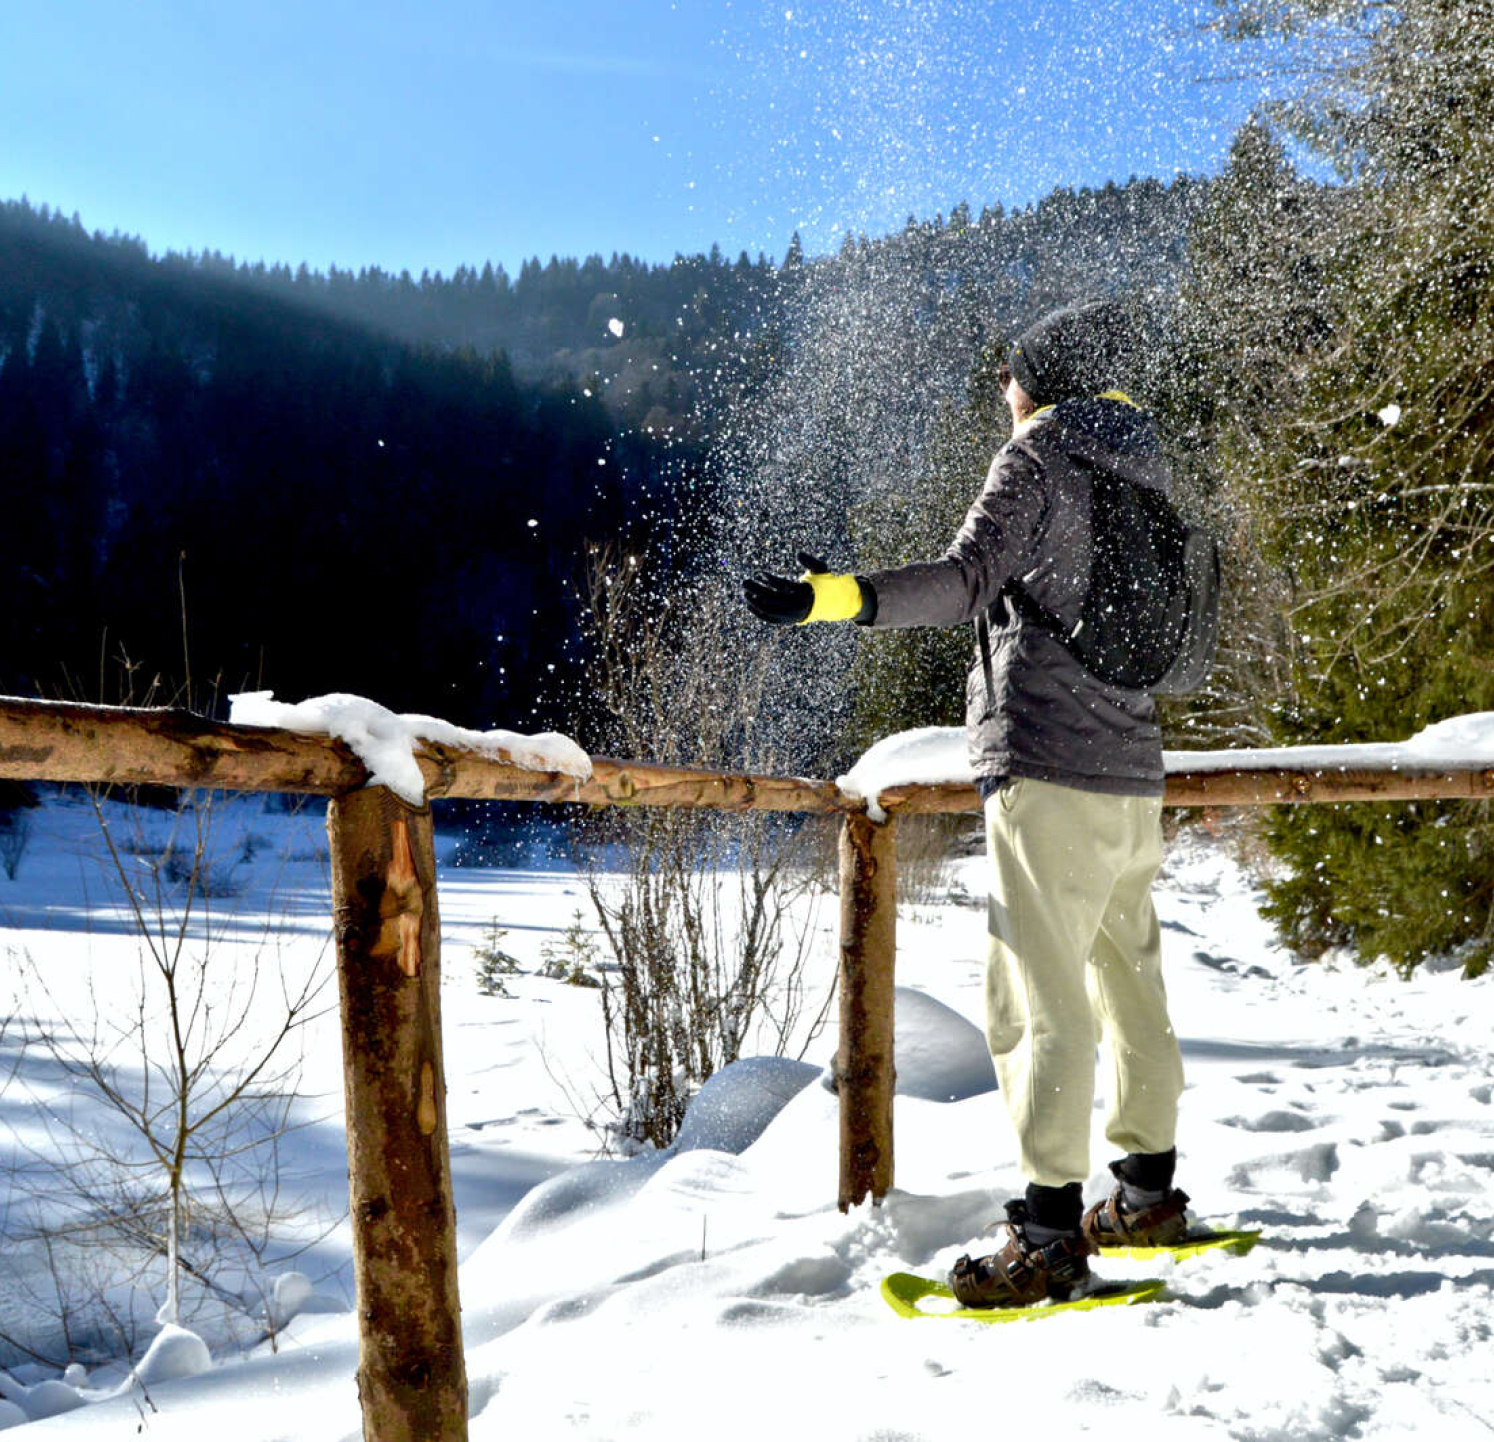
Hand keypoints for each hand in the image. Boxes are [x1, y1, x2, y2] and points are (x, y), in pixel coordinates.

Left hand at [743, 553, 866, 625]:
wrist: (828, 605)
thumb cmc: (822, 584)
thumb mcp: (821, 570)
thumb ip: (810, 561)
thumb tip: (798, 553)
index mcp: (804, 591)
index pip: (783, 586)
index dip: (770, 580)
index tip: (759, 573)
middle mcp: (797, 604)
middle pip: (772, 598)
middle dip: (756, 590)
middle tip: (744, 582)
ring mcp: (791, 614)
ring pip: (769, 610)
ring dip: (755, 602)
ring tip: (744, 593)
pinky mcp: (787, 621)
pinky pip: (770, 619)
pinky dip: (759, 612)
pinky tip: (749, 604)